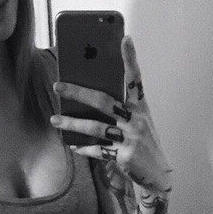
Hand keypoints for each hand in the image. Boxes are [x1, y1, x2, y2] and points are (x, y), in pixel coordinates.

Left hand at [50, 35, 173, 193]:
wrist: (158, 174)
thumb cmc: (144, 143)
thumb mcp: (137, 122)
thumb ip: (120, 109)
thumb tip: (88, 97)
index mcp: (141, 108)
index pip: (136, 80)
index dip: (131, 59)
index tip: (125, 39)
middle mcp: (137, 120)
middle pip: (103, 101)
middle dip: (78, 93)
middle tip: (58, 86)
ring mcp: (131, 138)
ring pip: (95, 127)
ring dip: (72, 123)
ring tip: (55, 120)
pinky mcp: (124, 156)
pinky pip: (98, 150)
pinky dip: (84, 148)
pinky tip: (73, 145)